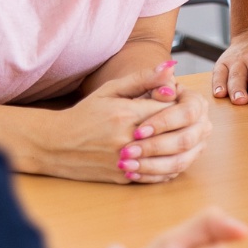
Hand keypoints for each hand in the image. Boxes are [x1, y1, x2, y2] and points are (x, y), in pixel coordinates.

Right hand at [29, 62, 209, 183]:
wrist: (56, 144)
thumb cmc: (85, 114)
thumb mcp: (111, 90)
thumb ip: (143, 79)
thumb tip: (171, 69)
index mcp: (126, 114)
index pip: (169, 109)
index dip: (178, 106)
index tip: (180, 103)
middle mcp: (126, 139)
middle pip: (173, 135)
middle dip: (185, 128)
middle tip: (191, 122)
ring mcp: (125, 162)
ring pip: (169, 159)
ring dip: (181, 150)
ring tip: (185, 140)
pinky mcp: (123, 178)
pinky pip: (156, 176)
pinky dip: (168, 168)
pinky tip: (172, 158)